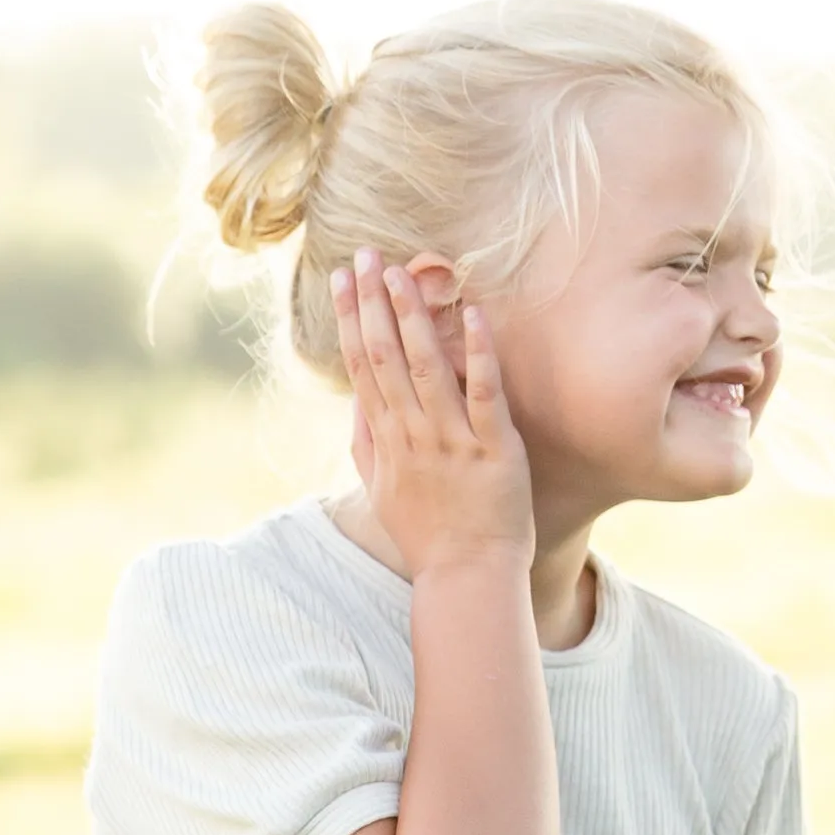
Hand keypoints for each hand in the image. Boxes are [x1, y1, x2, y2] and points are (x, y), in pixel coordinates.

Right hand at [331, 251, 533, 581]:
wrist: (467, 578)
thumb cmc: (428, 538)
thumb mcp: (382, 491)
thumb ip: (367, 442)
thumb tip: (357, 396)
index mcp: (387, 440)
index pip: (361, 367)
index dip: (350, 319)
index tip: (342, 278)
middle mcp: (413, 435)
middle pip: (385, 358)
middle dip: (372, 303)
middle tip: (365, 255)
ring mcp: (452, 441)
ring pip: (427, 368)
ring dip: (413, 317)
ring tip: (403, 273)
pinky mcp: (493, 450)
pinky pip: (484, 393)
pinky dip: (479, 353)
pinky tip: (473, 314)